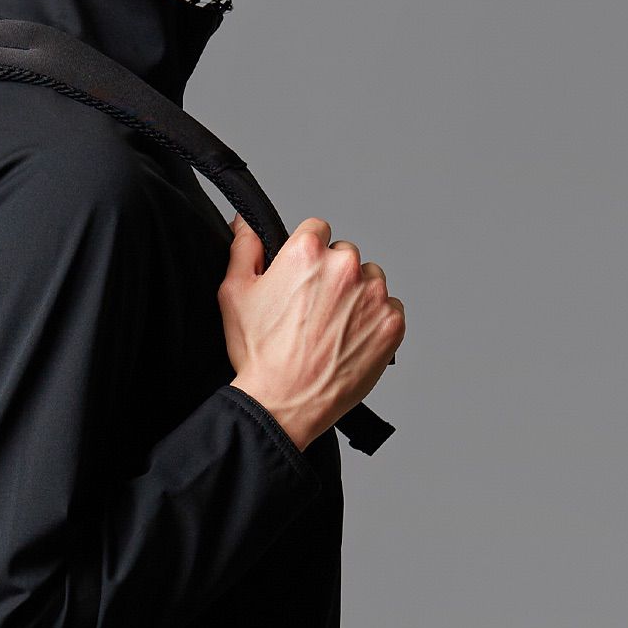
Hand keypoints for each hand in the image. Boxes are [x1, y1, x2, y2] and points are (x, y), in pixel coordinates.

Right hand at [219, 215, 404, 451]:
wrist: (284, 403)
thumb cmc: (259, 352)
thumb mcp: (235, 294)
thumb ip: (243, 249)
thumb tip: (246, 224)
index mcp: (307, 252)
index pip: (318, 229)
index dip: (308, 253)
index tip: (303, 277)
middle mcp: (345, 267)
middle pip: (346, 256)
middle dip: (333, 276)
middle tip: (314, 310)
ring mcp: (373, 295)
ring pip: (371, 281)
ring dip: (358, 296)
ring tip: (333, 328)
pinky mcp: (391, 323)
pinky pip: (390, 309)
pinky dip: (375, 321)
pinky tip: (351, 340)